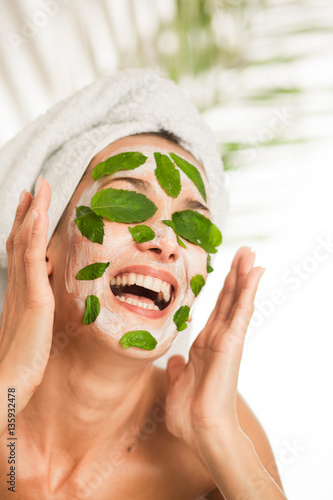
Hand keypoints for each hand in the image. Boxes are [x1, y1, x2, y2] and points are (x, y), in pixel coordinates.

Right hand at [0, 177, 54, 414]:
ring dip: (33, 214)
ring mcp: (24, 290)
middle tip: (34, 189)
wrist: (7, 387)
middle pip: (21, 242)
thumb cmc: (18, 366)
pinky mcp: (33, 299)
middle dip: (28, 213)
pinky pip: (32, 259)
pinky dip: (34, 234)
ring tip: (39, 190)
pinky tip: (39, 215)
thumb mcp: (30, 333)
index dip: (24, 229)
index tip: (31, 207)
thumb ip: (33, 314)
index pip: (20, 253)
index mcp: (19, 293)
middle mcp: (18, 287)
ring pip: (26, 243)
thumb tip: (39, 304)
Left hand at [165, 247, 263, 453]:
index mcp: (204, 346)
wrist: (200, 431)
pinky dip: (248, 290)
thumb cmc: (189, 415)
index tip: (227, 270)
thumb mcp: (176, 385)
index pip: (216, 310)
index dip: (222, 289)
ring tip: (251, 253)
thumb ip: (177, 370)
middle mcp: (217, 339)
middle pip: (228, 299)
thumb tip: (174, 360)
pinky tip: (255, 273)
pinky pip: (241, 311)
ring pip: (237, 300)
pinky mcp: (233, 343)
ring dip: (244, 275)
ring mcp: (227, 340)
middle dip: (235, 274)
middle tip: (244, 251)